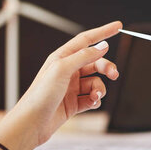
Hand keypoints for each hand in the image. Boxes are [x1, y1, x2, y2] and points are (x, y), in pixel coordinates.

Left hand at [0, 21, 121, 149]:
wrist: (32, 124)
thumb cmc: (41, 95)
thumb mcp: (62, 69)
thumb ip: (84, 56)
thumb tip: (102, 46)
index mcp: (62, 57)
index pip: (86, 40)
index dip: (103, 32)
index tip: (118, 26)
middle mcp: (67, 71)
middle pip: (95, 63)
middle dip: (106, 68)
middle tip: (114, 74)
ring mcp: (71, 88)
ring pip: (95, 82)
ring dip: (99, 89)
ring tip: (95, 96)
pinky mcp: (73, 103)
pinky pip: (92, 98)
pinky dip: (95, 100)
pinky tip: (91, 103)